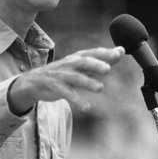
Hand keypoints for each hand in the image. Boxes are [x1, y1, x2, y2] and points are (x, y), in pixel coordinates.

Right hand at [7, 46, 124, 114]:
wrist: (35, 81)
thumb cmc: (64, 72)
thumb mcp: (81, 64)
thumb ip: (102, 59)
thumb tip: (122, 50)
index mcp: (78, 57)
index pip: (93, 53)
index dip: (106, 53)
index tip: (120, 53)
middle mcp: (70, 64)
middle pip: (84, 62)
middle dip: (95, 64)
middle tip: (108, 69)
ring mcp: (62, 75)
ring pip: (76, 78)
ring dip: (88, 82)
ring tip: (100, 88)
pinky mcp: (55, 87)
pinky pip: (67, 94)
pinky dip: (76, 100)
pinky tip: (86, 107)